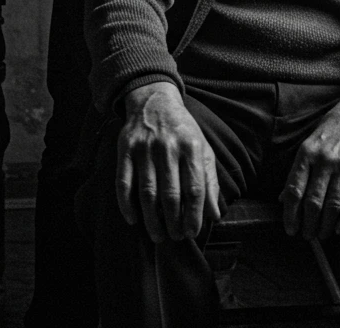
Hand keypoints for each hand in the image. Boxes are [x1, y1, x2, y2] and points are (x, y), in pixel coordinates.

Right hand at [116, 82, 220, 241]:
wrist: (155, 101)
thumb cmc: (183, 131)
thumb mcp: (202, 149)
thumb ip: (209, 181)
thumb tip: (215, 215)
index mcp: (191, 147)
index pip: (194, 188)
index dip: (194, 215)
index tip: (192, 232)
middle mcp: (168, 147)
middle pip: (170, 194)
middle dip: (173, 222)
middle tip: (174, 237)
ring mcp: (145, 148)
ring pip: (147, 192)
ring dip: (152, 219)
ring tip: (158, 235)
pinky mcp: (125, 149)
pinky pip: (124, 182)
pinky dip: (127, 204)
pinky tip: (133, 220)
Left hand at [279, 85, 339, 240]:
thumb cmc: (330, 131)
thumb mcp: (308, 144)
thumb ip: (296, 172)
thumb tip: (282, 199)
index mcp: (307, 153)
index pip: (294, 190)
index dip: (290, 215)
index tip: (290, 229)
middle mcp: (325, 160)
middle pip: (313, 202)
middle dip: (308, 225)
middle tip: (307, 236)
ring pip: (333, 206)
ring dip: (325, 227)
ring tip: (321, 235)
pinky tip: (339, 229)